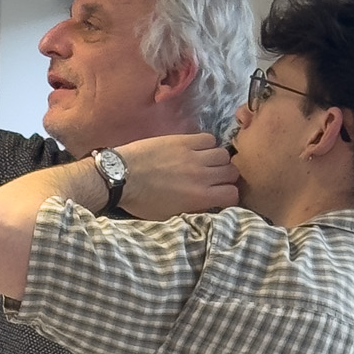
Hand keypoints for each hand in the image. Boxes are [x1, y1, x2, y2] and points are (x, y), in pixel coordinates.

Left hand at [114, 133, 239, 218]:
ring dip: (218, 160)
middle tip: (215, 177)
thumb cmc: (140, 200)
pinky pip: (208, 138)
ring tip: (206, 162)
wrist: (120, 176)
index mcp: (198, 197)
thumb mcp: (168, 215)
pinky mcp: (183, 141)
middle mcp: (201, 175)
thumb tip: (204, 205)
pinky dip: (207, 144)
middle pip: (232, 171)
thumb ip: (191, 210)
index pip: (232, 194)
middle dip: (226, 176)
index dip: (229, 195)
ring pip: (223, 154)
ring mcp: (193, 156)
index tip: (221, 195)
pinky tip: (197, 149)